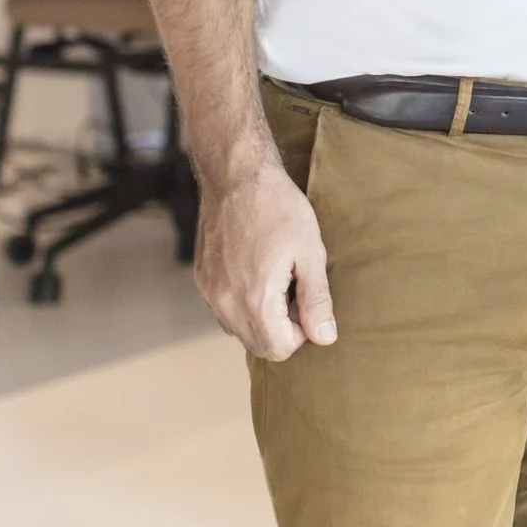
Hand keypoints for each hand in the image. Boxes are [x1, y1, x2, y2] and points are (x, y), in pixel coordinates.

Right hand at [195, 160, 335, 361]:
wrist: (237, 178)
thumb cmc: (279, 209)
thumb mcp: (310, 253)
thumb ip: (317, 301)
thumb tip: (325, 337)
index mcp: (254, 300)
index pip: (278, 349)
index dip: (301, 331)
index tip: (308, 300)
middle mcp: (225, 303)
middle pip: (258, 344)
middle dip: (282, 328)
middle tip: (295, 289)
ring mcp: (209, 292)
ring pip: (239, 330)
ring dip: (263, 317)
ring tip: (278, 278)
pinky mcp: (202, 280)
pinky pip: (224, 310)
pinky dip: (244, 303)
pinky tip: (257, 271)